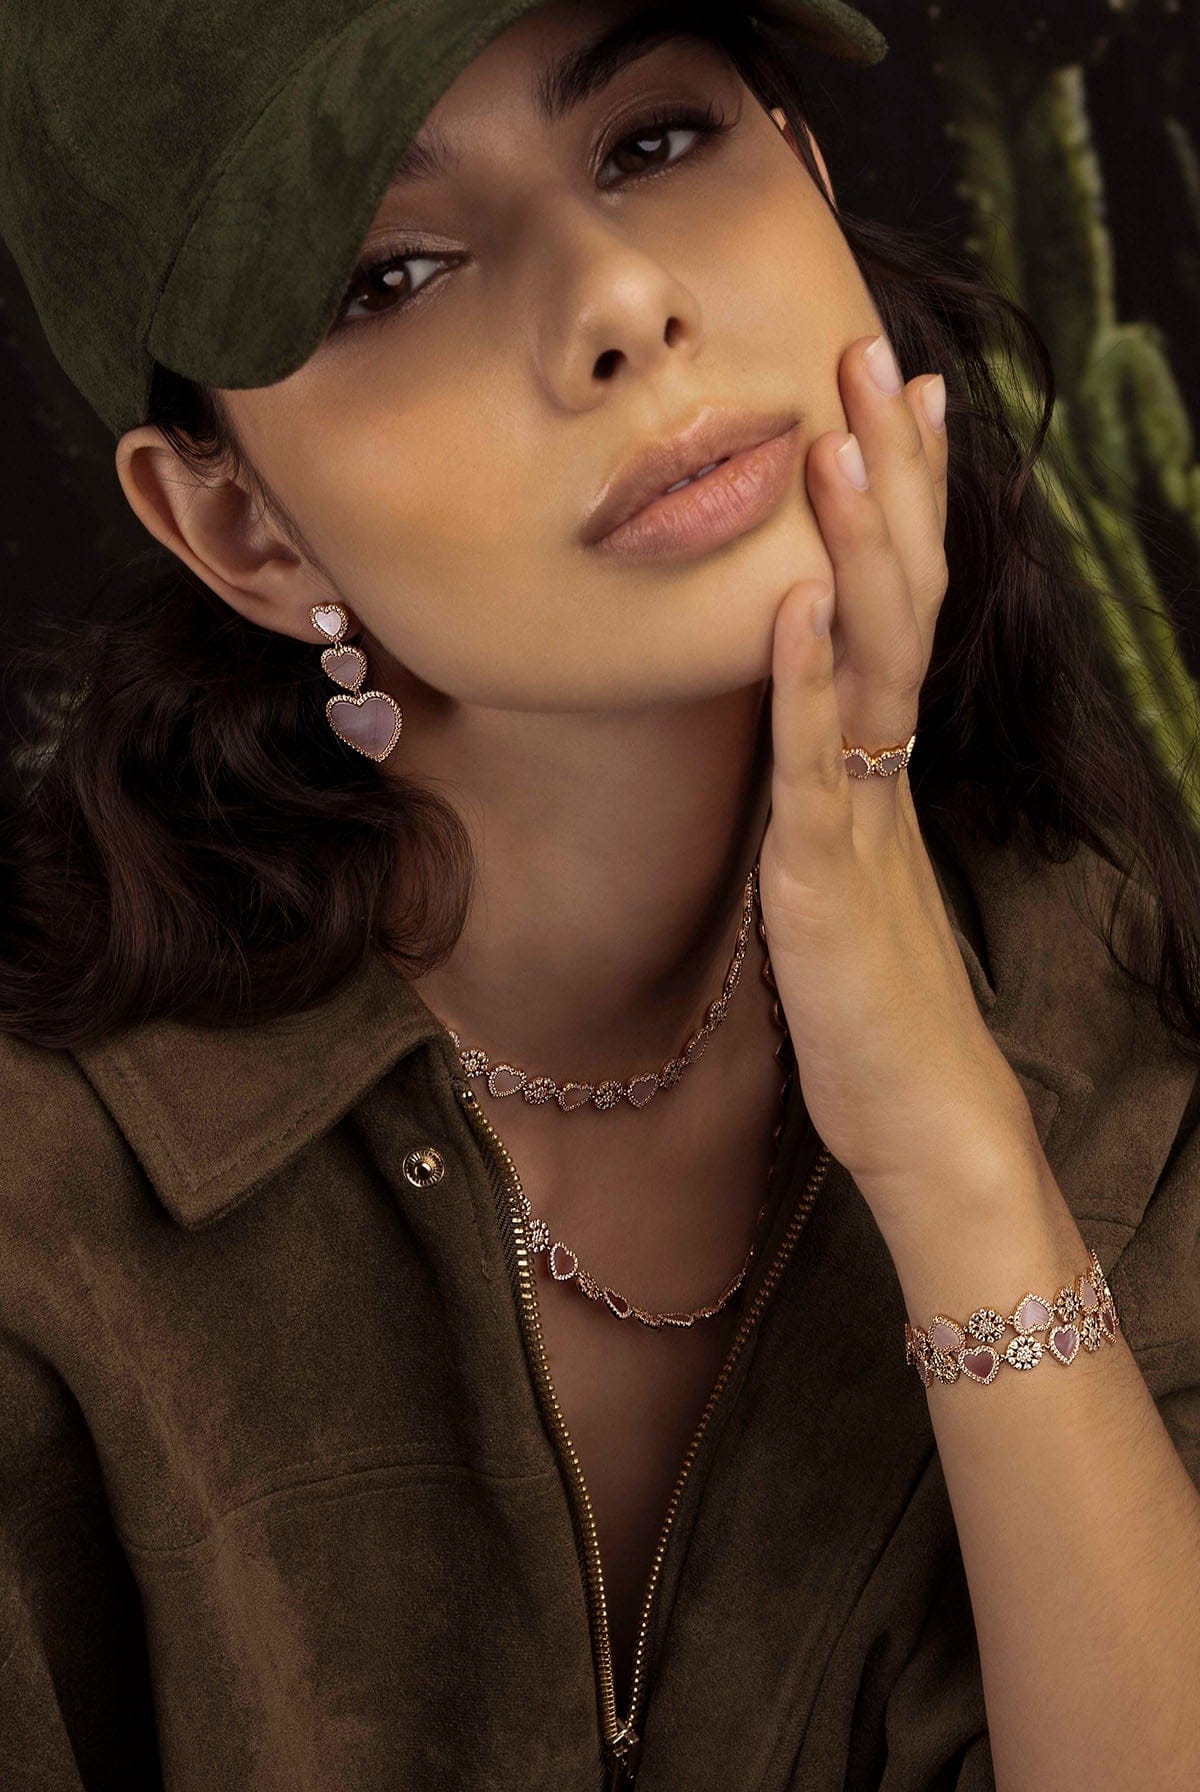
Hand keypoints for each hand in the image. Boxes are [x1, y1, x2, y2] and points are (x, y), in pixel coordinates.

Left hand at [758, 333, 1042, 1237]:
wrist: (927, 1122)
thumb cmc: (880, 1012)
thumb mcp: (844, 881)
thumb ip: (825, 803)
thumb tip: (801, 744)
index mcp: (879, 767)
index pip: (897, 608)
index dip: (901, 502)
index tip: (897, 399)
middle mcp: (880, 773)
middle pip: (894, 600)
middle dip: (887, 479)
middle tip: (880, 357)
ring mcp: (862, 821)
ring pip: (867, 661)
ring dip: (857, 547)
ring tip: (844, 437)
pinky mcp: (831, 884)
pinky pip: (819, 768)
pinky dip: (808, 683)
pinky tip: (797, 604)